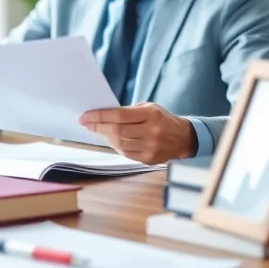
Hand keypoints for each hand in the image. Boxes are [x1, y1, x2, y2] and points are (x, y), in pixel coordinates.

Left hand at [79, 102, 195, 164]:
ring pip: (119, 144)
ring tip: (98, 130)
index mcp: (151, 115)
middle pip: (117, 131)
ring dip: (105, 137)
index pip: (119, 115)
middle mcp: (151, 131)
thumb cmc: (162, 119)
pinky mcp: (149, 159)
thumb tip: (103, 116)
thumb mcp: (148, 108)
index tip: (85, 116)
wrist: (183, 138)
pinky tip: (110, 140)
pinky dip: (115, 146)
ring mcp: (151, 147)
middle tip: (86, 123)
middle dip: (98, 127)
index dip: (100, 116)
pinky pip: (125, 153)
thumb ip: (128, 112)